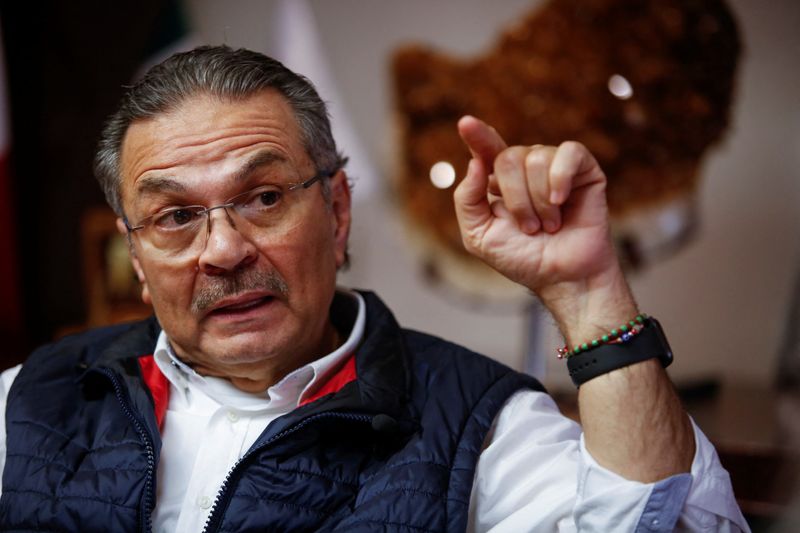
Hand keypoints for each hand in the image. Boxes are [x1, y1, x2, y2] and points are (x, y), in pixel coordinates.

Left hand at [454, 116, 635, 340]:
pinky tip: (561, 201)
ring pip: (536, 159)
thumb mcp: (479, 236)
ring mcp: (555, 167)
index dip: (477, 136)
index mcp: (500, 181)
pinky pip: (568, 153)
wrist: (563, 277)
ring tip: (549, 225)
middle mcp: (526, 168)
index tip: (465, 123)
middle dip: (515, 200)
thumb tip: (475, 163)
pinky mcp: (585, 170)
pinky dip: (560, 178)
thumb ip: (467, 200)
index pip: (486, 150)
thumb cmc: (523, 258)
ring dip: (539, 201)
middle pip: (508, 158)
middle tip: (530, 229)